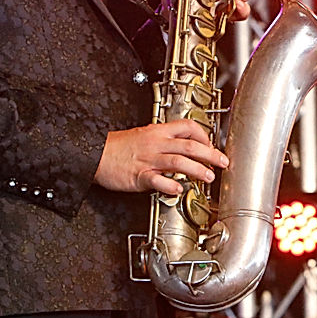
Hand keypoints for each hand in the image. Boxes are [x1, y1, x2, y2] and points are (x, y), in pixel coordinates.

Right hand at [94, 119, 229, 194]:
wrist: (94, 153)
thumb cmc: (118, 147)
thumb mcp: (144, 135)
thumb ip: (163, 140)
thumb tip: (182, 147)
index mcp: (158, 132)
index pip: (188, 127)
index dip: (204, 135)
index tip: (211, 145)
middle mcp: (156, 144)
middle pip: (190, 146)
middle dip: (210, 154)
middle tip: (222, 162)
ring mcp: (149, 160)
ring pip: (179, 162)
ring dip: (197, 170)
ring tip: (208, 177)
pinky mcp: (139, 176)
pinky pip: (158, 180)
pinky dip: (170, 185)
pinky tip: (179, 190)